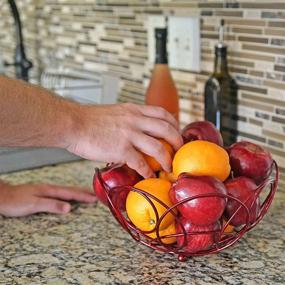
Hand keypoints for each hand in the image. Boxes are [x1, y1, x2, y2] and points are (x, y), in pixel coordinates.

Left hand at [0, 182, 96, 216]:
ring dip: (78, 193)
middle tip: (95, 195)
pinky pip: (61, 193)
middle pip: (71, 190)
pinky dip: (69, 194)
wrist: (3, 196)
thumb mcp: (34, 204)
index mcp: (50, 190)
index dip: (83, 196)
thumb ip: (52, 205)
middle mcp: (50, 188)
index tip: (94, 198)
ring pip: (66, 191)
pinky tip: (69, 197)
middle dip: (84, 193)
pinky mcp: (43, 193)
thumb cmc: (15, 201)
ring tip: (87, 195)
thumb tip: (69, 208)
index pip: (71, 193)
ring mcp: (47, 190)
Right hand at [67, 103, 182, 177]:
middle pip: (167, 129)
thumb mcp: (115, 112)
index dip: (174, 124)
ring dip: (167, 159)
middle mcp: (135, 120)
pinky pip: (141, 162)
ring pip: (158, 147)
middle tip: (179, 151)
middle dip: (177, 141)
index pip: (162, 113)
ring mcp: (129, 134)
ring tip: (169, 167)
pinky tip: (149, 175)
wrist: (73, 123)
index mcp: (134, 110)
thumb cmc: (89, 120)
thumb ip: (129, 119)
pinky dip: (147, 170)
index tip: (176, 132)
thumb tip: (138, 130)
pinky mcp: (121, 149)